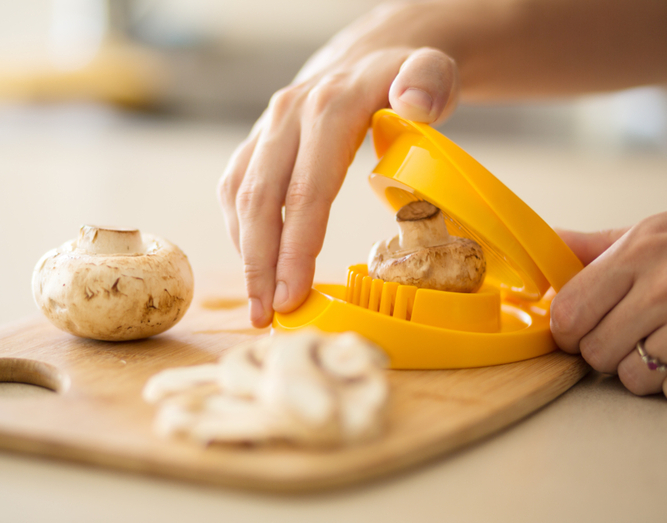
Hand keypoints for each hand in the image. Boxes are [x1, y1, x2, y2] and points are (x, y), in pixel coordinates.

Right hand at [217, 2, 458, 326]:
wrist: (363, 60)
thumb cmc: (401, 79)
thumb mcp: (431, 70)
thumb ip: (429, 80)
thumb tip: (414, 103)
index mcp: (328, 108)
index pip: (305, 189)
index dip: (295, 248)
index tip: (293, 297)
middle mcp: (286, 118)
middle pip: (261, 200)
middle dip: (260, 266)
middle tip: (267, 317)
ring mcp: (266, 131)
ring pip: (240, 199)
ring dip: (245, 256)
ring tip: (258, 307)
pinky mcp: (256, 145)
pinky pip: (235, 192)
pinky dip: (241, 235)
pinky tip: (256, 269)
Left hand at [551, 199, 666, 405]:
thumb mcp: (652, 231)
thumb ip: (595, 247)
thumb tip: (547, 243)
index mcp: (638, 254)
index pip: (569, 312)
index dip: (566, 330)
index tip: (576, 330)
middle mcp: (666, 289)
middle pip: (596, 352)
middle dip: (604, 351)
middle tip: (626, 336)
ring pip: (633, 379)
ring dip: (643, 370)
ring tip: (666, 344)